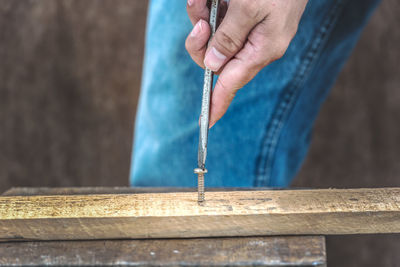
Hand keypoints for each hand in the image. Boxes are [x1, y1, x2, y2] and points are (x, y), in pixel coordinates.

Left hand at [186, 0, 307, 126]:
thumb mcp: (250, 8)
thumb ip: (229, 37)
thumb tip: (213, 65)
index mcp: (262, 49)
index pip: (234, 83)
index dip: (218, 103)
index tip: (205, 123)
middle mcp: (255, 45)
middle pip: (216, 61)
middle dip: (199, 44)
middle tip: (198, 22)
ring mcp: (249, 31)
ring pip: (213, 40)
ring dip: (200, 21)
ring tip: (201, 1)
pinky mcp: (243, 17)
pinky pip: (217, 22)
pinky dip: (206, 11)